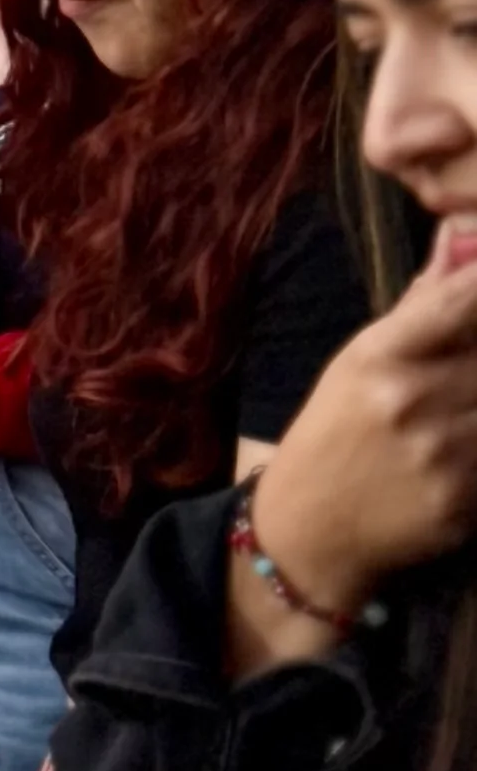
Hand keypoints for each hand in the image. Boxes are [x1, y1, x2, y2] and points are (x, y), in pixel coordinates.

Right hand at [232, 242, 476, 615]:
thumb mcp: (359, 361)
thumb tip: (464, 239)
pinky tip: (467, 443)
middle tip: (473, 365)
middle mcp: (412, 398)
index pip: (464, 298)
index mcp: (380, 355)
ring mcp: (443, 452)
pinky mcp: (463, 500)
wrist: (309, 531)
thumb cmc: (336, 432)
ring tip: (469, 400)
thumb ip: (421, 304)